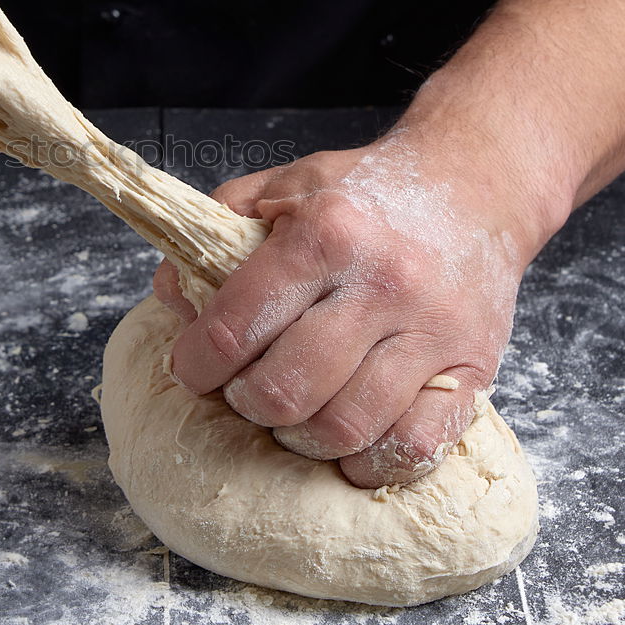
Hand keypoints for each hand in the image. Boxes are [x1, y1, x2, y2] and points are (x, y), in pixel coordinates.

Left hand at [156, 130, 533, 487]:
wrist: (474, 186)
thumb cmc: (367, 190)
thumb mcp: (285, 184)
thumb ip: (219, 229)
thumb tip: (173, 294)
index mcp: (326, 234)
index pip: (235, 325)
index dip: (196, 362)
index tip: (190, 368)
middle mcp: (382, 283)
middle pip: (285, 389)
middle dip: (245, 402)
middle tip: (242, 390)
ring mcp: (432, 331)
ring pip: (344, 427)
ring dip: (299, 437)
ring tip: (290, 413)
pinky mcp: (474, 369)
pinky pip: (416, 447)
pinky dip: (369, 463)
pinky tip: (347, 441)